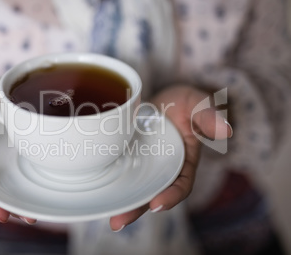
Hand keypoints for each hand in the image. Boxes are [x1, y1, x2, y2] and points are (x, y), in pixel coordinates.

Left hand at [109, 85, 232, 230]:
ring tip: (107, 218)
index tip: (157, 203)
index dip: (172, 196)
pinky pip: (119, 172)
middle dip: (136, 210)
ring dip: (120, 203)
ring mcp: (143, 164)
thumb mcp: (196, 103)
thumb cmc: (181, 102)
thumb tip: (227, 130)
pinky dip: (109, 182)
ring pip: (133, 188)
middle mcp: (163, 168)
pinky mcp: (127, 158)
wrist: (159, 97)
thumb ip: (208, 116)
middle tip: (118, 222)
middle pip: (151, 193)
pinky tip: (94, 189)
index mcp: (184, 161)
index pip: (181, 184)